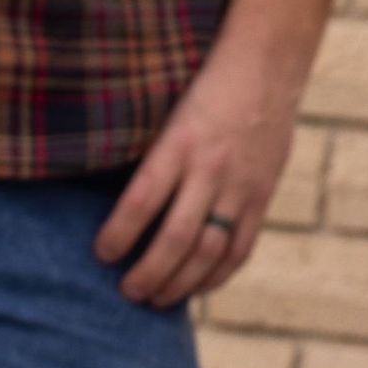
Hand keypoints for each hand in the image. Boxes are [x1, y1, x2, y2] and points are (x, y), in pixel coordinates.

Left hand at [96, 40, 306, 308]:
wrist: (266, 66)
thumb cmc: (204, 91)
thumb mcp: (171, 115)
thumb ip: (154, 160)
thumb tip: (120, 212)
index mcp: (180, 142)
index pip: (142, 199)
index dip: (119, 234)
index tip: (101, 255)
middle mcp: (210, 168)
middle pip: (176, 239)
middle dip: (148, 274)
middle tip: (126, 292)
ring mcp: (239, 187)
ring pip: (207, 253)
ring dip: (179, 285)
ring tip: (156, 300)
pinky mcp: (261, 199)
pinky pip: (238, 251)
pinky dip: (214, 278)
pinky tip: (194, 290)